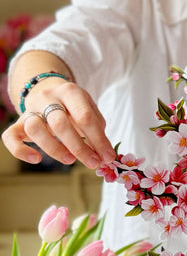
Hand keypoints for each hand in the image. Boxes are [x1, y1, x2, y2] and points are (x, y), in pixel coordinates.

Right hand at [1, 80, 116, 169]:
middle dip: (79, 148)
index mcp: (70, 92)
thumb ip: (97, 129)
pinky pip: (10, 136)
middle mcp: (48, 98)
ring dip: (54, 148)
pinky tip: (36, 159)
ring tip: (70, 160)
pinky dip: (20, 151)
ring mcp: (31, 109)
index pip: (85, 117)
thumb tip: (104, 153)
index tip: (107, 157)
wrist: (50, 93)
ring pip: (35, 128)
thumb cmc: (75, 108)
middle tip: (92, 163)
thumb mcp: (90, 110)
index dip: (98, 140)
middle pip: (60, 124)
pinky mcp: (18, 123)